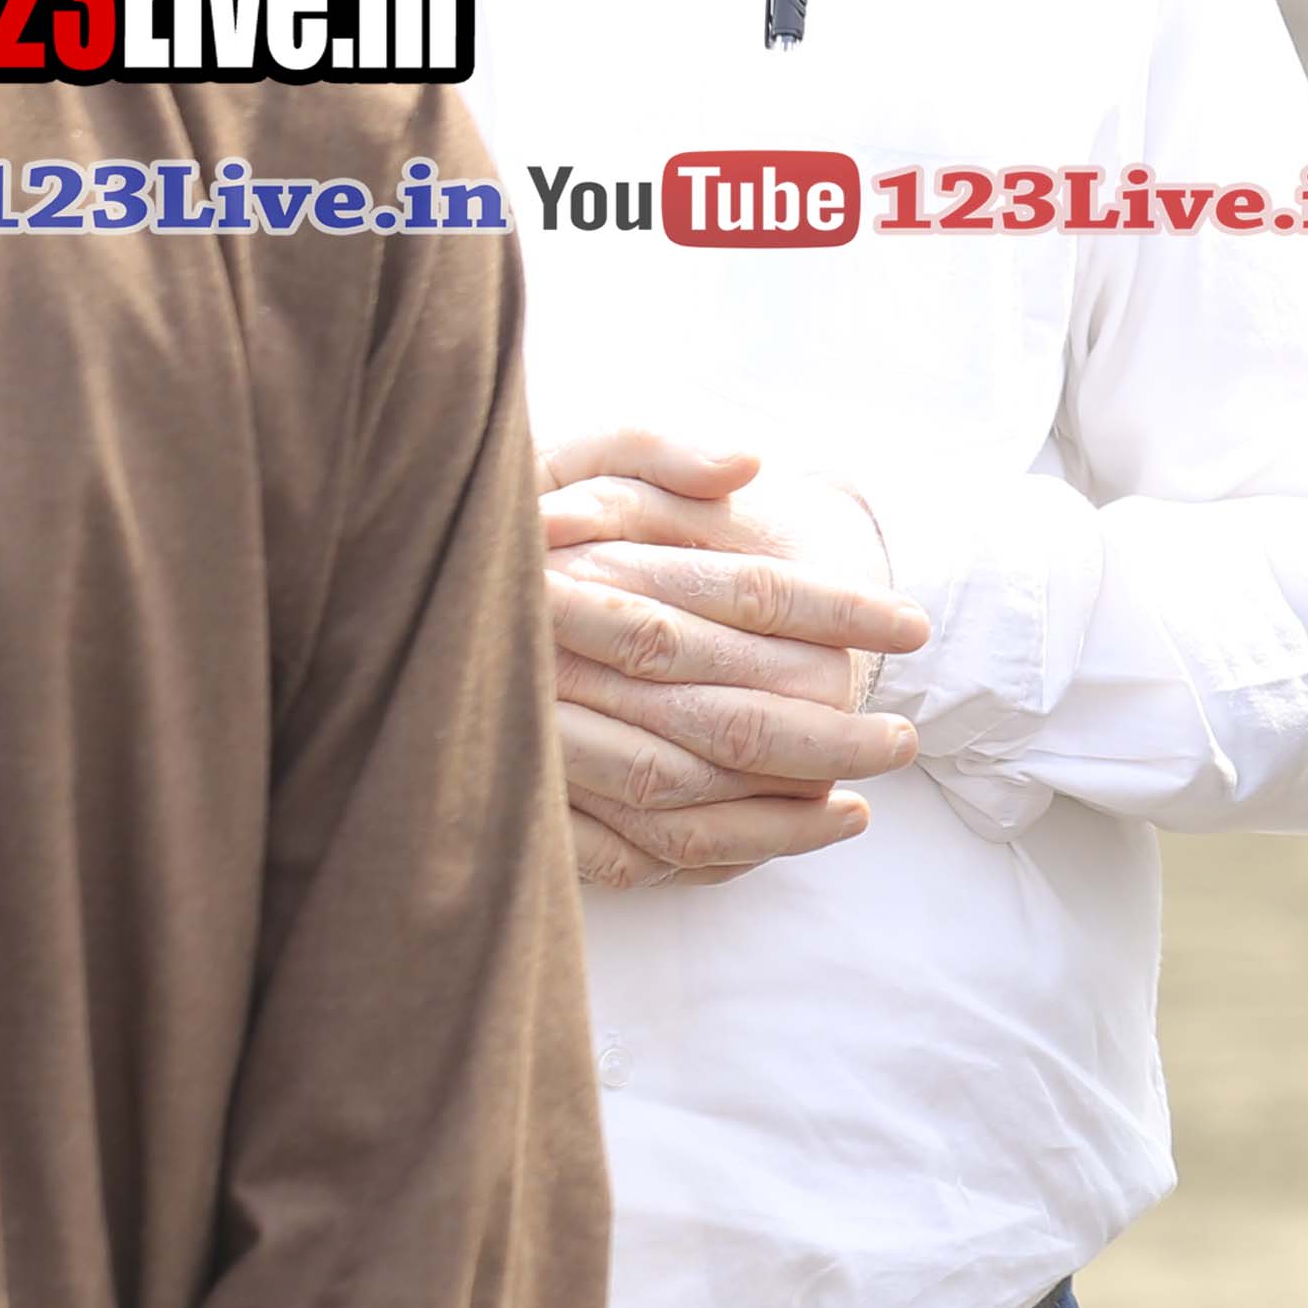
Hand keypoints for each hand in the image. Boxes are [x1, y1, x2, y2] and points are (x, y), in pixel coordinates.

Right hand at [539, 426, 927, 892]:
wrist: (395, 591)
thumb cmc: (516, 519)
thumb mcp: (577, 455)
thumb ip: (657, 449)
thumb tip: (746, 464)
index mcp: (588, 566)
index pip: (742, 593)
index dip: (836, 613)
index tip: (912, 629)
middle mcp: (559, 659)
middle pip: (723, 711)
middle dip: (827, 734)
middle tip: (905, 740)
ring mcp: (530, 742)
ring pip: (677, 796)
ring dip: (778, 813)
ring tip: (859, 808)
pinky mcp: (513, 804)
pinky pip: (622, 853)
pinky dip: (704, 858)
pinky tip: (774, 844)